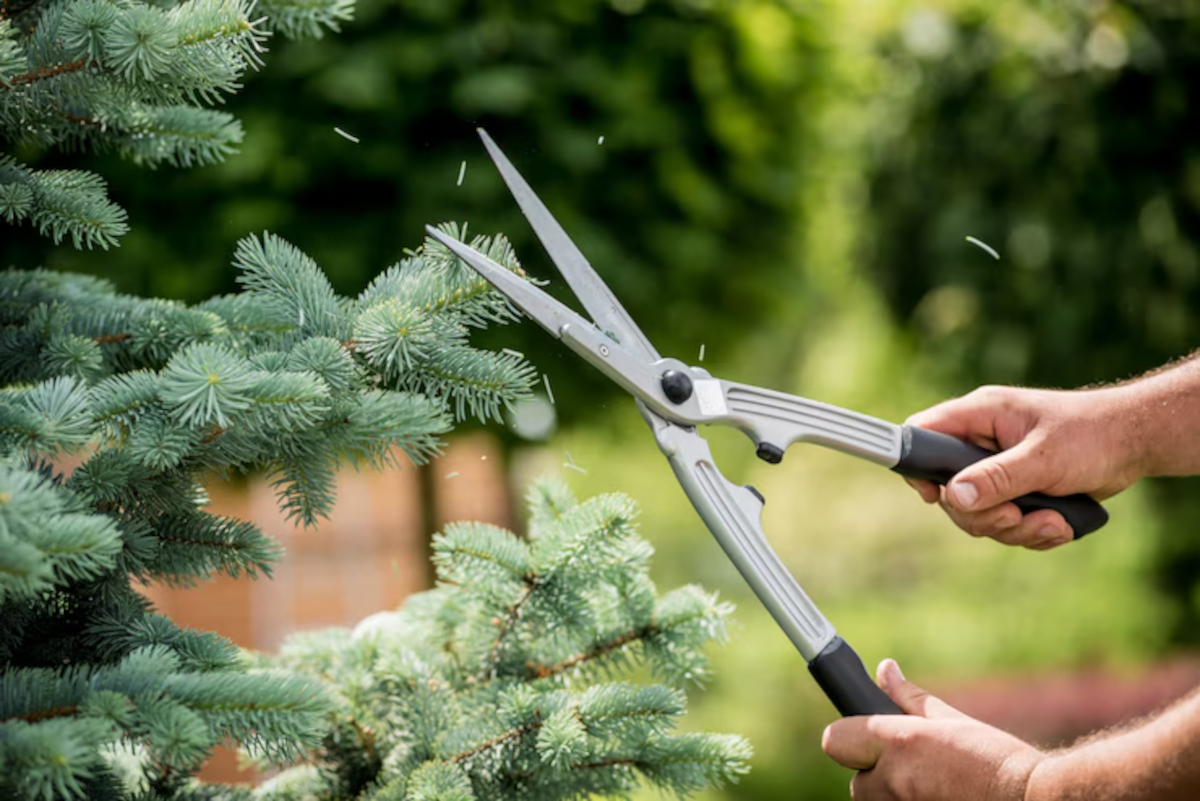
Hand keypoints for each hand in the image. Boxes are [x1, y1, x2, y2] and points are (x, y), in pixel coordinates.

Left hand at [822, 659, 1043, 800]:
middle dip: (878, 774)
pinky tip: (941, 798)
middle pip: (857, 781)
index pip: (834, 741)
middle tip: (918, 769)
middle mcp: (892, 779)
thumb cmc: (998, 759)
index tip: (868, 740)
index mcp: (898, 742)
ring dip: (896, 795)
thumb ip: (909, 698)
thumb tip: (884, 669)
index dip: (850, 739)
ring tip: (937, 787)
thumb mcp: (952, 720)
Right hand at [905, 385, 1141, 547]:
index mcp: (979, 416)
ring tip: (1053, 522)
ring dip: (1015, 529)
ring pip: (978, 514)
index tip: (935, 497)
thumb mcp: (1044, 458)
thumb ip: (998, 477)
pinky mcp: (1016, 491)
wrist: (1133, 444)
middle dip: (984, 515)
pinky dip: (1031, 533)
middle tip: (1016, 516)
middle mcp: (980, 443)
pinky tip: (1060, 524)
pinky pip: (1005, 524)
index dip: (917, 466)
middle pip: (949, 491)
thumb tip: (955, 496)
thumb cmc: (1091, 435)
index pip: (923, 433)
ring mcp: (997, 469)